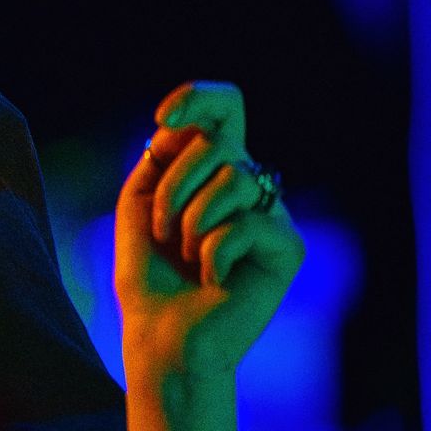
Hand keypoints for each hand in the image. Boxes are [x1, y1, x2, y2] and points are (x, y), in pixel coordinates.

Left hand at [114, 80, 305, 384]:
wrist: (161, 333)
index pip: (225, 108)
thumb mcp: (141, 201)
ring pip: (234, 176)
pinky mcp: (289, 248)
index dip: (199, 97)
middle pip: (218, 141)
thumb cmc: (148, 271)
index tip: (163, 119)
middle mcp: (250, 185)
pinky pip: (246, 224)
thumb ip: (164, 156)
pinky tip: (214, 278)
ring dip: (190, 219)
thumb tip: (189, 126)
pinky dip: (212, 253)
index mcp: (213, 168)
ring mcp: (273, 215)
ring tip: (185, 254)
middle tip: (161, 230)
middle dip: (173, 184)